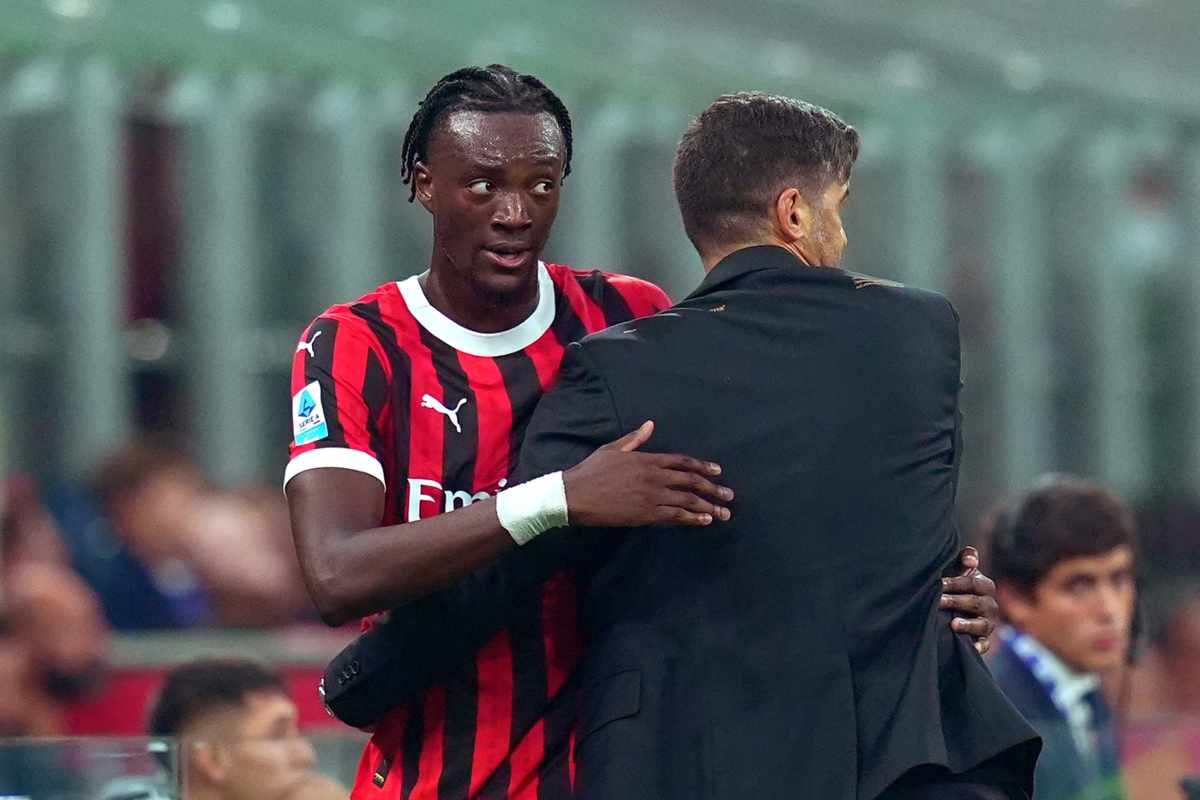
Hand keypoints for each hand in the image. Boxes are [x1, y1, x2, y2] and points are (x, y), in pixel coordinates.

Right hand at [564, 421, 733, 527]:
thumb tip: (650, 424)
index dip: (702, 467)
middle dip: (713, 488)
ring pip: (687, 500)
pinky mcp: (646, 514)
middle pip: (691, 481)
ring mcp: (652, 496)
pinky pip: (675, 516)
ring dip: (708, 506)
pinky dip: (692, 518)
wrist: (575, 495)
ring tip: (723, 512)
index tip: (718, 472)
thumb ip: (635, 439)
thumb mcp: (613, 449)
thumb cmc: (591, 471)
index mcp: (647, 459)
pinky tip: (704, 521)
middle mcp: (654, 476)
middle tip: (729, 495)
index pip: (682, 462)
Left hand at [939, 545, 998, 653]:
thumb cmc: (954, 585)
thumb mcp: (959, 569)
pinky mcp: (983, 641)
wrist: (954, 610)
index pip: (974, 583)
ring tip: (953, 624)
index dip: (957, 582)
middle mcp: (989, 605)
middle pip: (976, 602)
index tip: (939, 583)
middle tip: (938, 601)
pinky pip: (984, 645)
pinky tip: (971, 648)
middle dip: (957, 601)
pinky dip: (979, 647)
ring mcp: (987, 623)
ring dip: (969, 624)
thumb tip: (970, 560)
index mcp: (984, 586)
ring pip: (983, 624)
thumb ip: (964, 559)